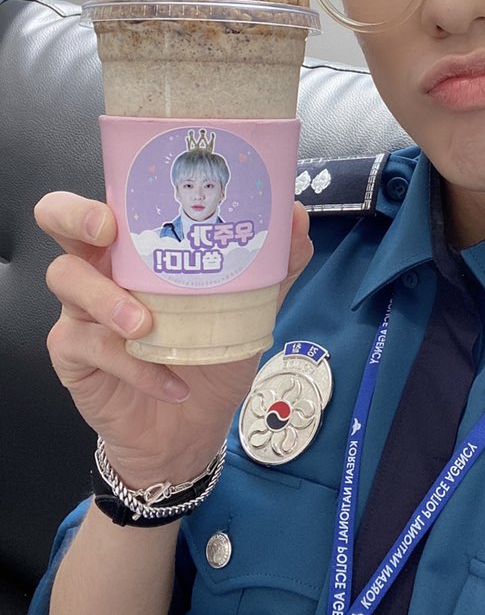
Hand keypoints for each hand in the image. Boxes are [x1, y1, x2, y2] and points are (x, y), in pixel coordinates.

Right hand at [35, 192, 312, 488]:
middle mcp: (103, 267)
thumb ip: (274, 266)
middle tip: (107, 233)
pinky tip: (171, 383)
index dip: (104, 188)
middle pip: (58, 219)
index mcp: (139, 246)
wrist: (193, 426)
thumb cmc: (211, 354)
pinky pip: (89, 346)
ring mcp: (82, 309)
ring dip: (107, 300)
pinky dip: (133, 365)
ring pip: (67, 279)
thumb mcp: (250, 310)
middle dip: (75, 217)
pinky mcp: (73, 354)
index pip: (107, 198)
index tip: (125, 200)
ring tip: (145, 325)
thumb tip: (296, 215)